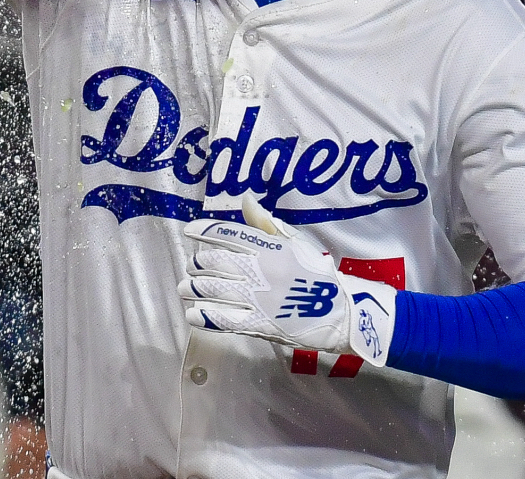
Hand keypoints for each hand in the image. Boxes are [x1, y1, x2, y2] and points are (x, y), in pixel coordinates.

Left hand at [179, 197, 396, 365]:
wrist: (340, 312)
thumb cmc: (317, 275)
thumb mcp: (297, 243)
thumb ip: (267, 224)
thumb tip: (245, 200)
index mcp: (269, 248)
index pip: (229, 233)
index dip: (205, 230)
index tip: (189, 230)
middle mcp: (259, 270)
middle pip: (215, 262)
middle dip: (198, 263)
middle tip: (191, 266)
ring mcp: (257, 298)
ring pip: (214, 289)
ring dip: (194, 288)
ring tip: (185, 287)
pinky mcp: (258, 323)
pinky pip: (223, 318)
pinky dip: (205, 315)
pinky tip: (193, 314)